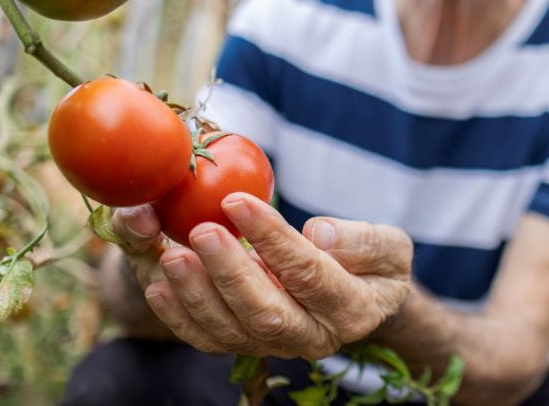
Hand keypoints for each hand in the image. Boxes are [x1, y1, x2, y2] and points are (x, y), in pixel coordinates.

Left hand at [112, 194, 412, 358]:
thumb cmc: (371, 262)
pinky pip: (208, 339)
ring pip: (230, 331)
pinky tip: (159, 284)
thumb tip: (319, 233)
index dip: (273, 239)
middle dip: (229, 272)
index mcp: (351, 310)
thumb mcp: (389, 246)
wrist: (356, 295)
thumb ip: (365, 241)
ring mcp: (274, 346)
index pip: (309, 274)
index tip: (239, 201)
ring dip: (196, 293)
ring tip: (171, 253)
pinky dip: (180, 316)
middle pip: (265, 313)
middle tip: (200, 230)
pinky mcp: (244, 344)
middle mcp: (311, 337)